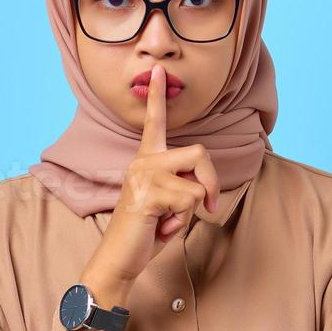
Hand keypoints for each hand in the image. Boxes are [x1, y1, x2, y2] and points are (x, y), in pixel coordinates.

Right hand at [80, 64, 220, 302]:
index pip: (155, 123)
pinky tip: (161, 226)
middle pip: (200, 154)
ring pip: (197, 182)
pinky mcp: (147, 193)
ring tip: (169, 219)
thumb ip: (185, 184)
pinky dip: (183, 220)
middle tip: (206, 207)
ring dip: (193, 208)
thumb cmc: (148, 232)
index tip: (158, 71)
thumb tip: (202, 185)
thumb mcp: (172, 204)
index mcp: (147, 160)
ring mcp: (143, 175)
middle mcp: (143, 162)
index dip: (157, 97)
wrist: (120, 259)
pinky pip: (190, 200)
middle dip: (211, 182)